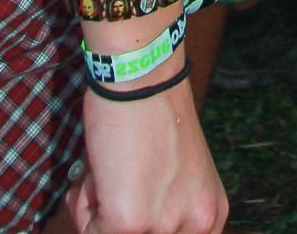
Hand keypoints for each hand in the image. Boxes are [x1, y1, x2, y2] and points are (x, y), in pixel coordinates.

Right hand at [68, 80, 226, 233]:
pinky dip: (85, 204)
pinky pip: (91, 230)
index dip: (146, 224)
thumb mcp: (181, 173)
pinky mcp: (131, 224)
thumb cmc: (154, 114)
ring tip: (108, 172)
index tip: (133, 205)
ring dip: (99, 210)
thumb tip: (135, 227)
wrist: (144, 78)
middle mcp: (197, 224)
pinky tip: (99, 170)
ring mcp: (165, 226)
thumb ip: (170, 205)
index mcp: (212, 213)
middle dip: (115, 217)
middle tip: (113, 185)